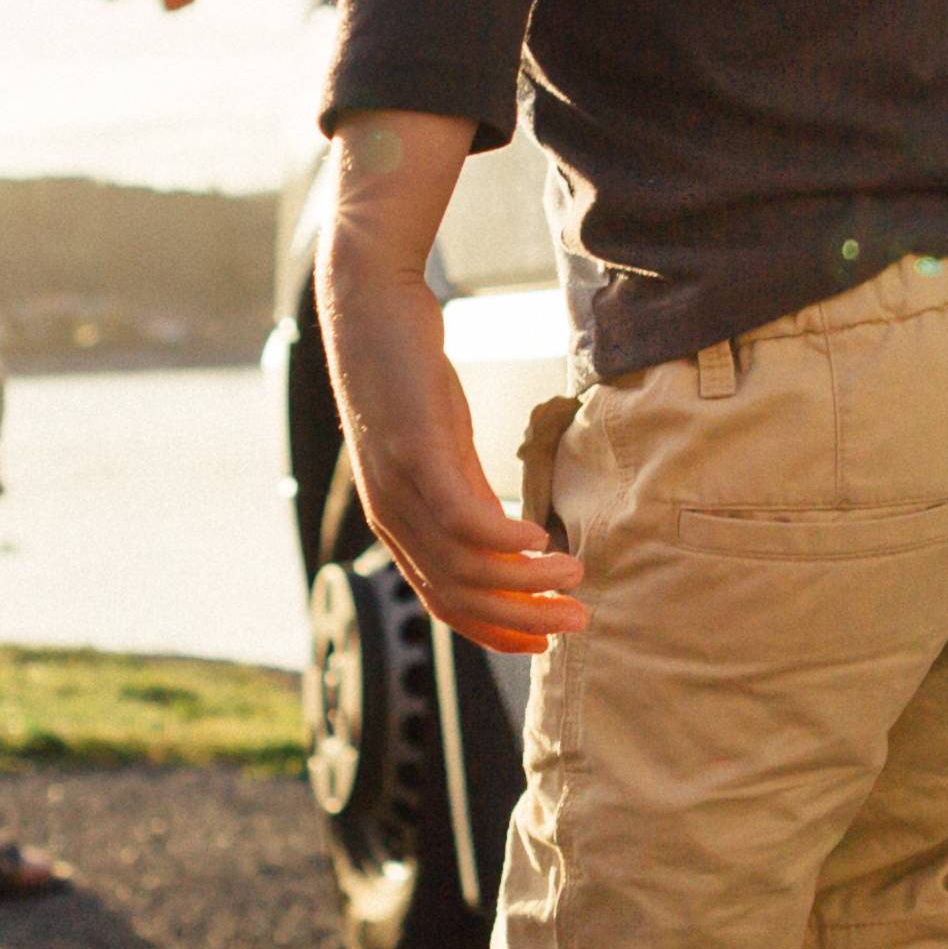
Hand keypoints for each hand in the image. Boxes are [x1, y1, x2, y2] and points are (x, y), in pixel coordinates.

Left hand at [324, 256, 585, 651]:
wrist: (369, 308)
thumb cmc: (408, 376)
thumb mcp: (443, 447)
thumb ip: (469, 495)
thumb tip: (508, 542)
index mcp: (398, 523)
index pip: (445, 601)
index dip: (497, 631)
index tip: (546, 640)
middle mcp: (393, 515)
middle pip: (459, 595)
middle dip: (524, 618)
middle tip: (578, 620)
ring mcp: (401, 486)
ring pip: (465, 564)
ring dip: (527, 580)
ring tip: (575, 576)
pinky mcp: (415, 450)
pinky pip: (461, 516)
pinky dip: (504, 538)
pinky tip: (541, 538)